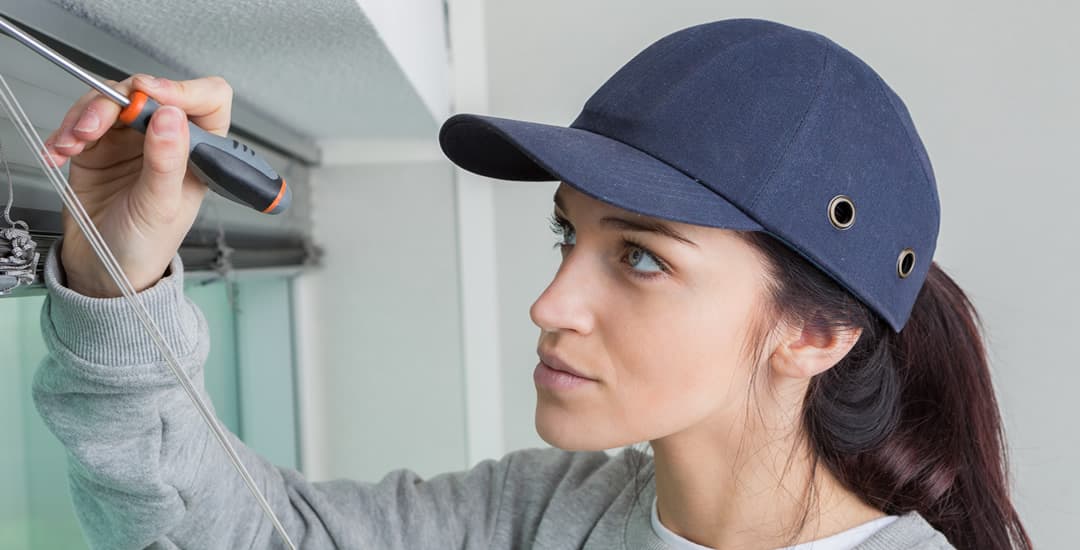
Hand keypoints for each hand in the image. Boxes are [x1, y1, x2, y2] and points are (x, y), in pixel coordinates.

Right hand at [44, 75, 233, 296]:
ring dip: (86, 115)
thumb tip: (172, 117)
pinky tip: (59, 152)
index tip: (153, 97)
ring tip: (72, 143)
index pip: (208, 100)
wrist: (102, 271)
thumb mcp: (160, 208)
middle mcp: (168, 141)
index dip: (184, 91)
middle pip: (149, 93)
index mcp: (198, 153)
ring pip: (112, 100)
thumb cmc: (145, 247)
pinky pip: (82, 120)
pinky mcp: (99, 146)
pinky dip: (66, 131)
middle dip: (118, 103)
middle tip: (94, 126)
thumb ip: (167, 162)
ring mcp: (132, 141)